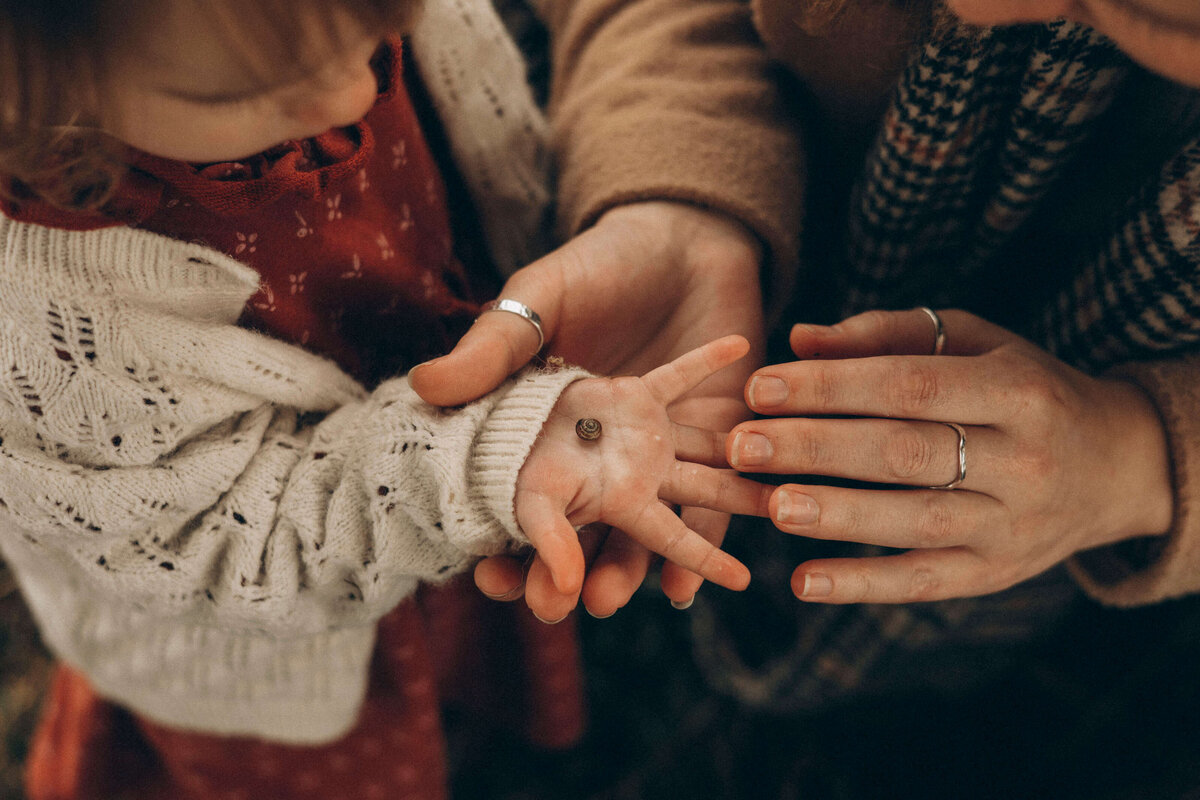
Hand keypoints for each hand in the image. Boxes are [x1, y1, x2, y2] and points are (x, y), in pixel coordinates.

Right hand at [410, 201, 764, 614]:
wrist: (680, 233)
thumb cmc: (596, 265)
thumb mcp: (537, 299)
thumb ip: (493, 348)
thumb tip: (426, 383)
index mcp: (549, 435)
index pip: (521, 508)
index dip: (509, 545)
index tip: (500, 578)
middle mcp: (600, 457)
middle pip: (587, 533)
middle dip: (582, 572)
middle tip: (580, 602)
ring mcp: (655, 450)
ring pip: (653, 521)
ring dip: (652, 563)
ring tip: (655, 594)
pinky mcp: (706, 429)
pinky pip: (711, 475)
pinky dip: (720, 517)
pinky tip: (727, 569)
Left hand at [727, 308, 1173, 603]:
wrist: (1114, 464)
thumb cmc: (1021, 389)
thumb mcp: (974, 344)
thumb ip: (886, 336)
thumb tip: (800, 338)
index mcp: (1017, 389)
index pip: (911, 385)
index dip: (832, 386)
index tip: (759, 387)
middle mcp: (1023, 459)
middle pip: (906, 452)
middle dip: (817, 447)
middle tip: (741, 445)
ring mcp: (1013, 523)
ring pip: (916, 521)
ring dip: (837, 515)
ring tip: (769, 504)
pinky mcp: (997, 573)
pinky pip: (925, 581)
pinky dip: (863, 585)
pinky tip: (803, 582)